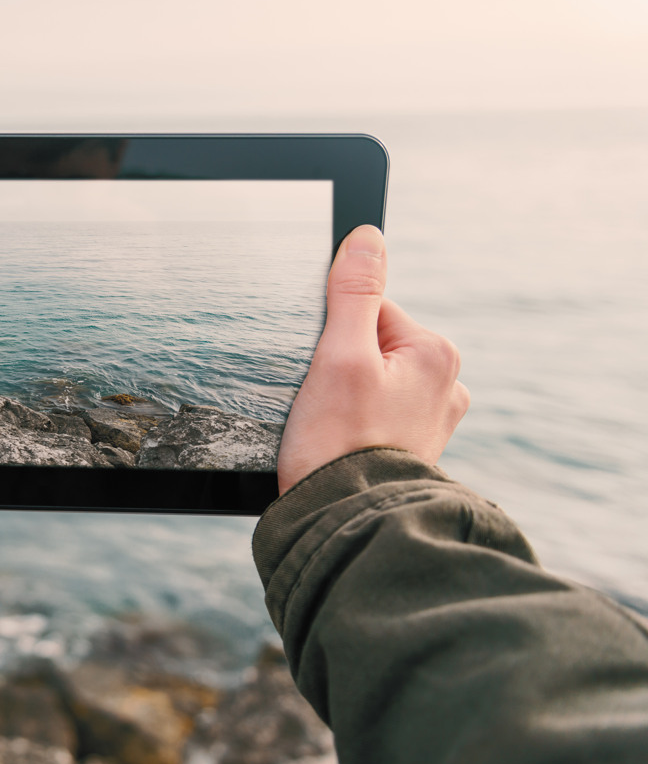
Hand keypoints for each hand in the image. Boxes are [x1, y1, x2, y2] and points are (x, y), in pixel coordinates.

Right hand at [277, 225, 469, 495]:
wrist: (346, 525)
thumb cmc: (340, 445)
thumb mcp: (340, 357)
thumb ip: (354, 294)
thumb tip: (367, 238)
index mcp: (434, 353)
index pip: (368, 311)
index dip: (331, 335)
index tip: (318, 371)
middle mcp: (445, 385)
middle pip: (369, 347)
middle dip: (337, 368)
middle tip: (321, 405)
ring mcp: (431, 421)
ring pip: (369, 383)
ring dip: (343, 399)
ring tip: (330, 433)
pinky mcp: (412, 450)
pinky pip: (374, 417)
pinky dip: (353, 426)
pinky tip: (339, 447)